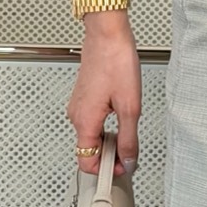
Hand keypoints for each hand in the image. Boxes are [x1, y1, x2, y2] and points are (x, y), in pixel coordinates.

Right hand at [68, 15, 140, 175]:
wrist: (107, 35)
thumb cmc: (115, 63)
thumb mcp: (129, 107)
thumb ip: (128, 139)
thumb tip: (128, 160)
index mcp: (84, 121)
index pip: (86, 162)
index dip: (105, 171)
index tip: (122, 169)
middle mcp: (76, 115)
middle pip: (89, 150)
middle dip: (109, 156)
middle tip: (130, 150)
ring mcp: (78, 106)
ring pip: (91, 136)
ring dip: (108, 140)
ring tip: (127, 127)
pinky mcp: (84, 98)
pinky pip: (92, 122)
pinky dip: (105, 126)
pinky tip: (120, 115)